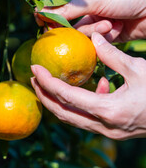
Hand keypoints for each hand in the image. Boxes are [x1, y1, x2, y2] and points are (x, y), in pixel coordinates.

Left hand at [31, 32, 145, 139]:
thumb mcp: (140, 69)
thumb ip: (113, 54)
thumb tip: (93, 36)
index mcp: (108, 110)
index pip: (66, 96)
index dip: (47, 82)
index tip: (34, 68)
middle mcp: (103, 125)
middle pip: (62, 112)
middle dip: (44, 96)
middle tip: (33, 78)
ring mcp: (107, 131)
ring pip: (72, 118)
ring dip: (57, 102)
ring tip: (47, 84)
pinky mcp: (112, 130)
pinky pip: (88, 118)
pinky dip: (82, 104)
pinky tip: (95, 86)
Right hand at [36, 0, 145, 41]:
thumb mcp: (95, 0)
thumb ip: (67, 9)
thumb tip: (40, 13)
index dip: (48, 10)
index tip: (40, 21)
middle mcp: (86, 1)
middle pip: (65, 18)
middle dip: (74, 24)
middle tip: (73, 28)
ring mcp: (94, 17)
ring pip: (79, 31)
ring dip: (94, 29)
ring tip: (109, 24)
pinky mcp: (103, 32)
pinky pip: (92, 38)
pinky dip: (103, 36)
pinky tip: (116, 28)